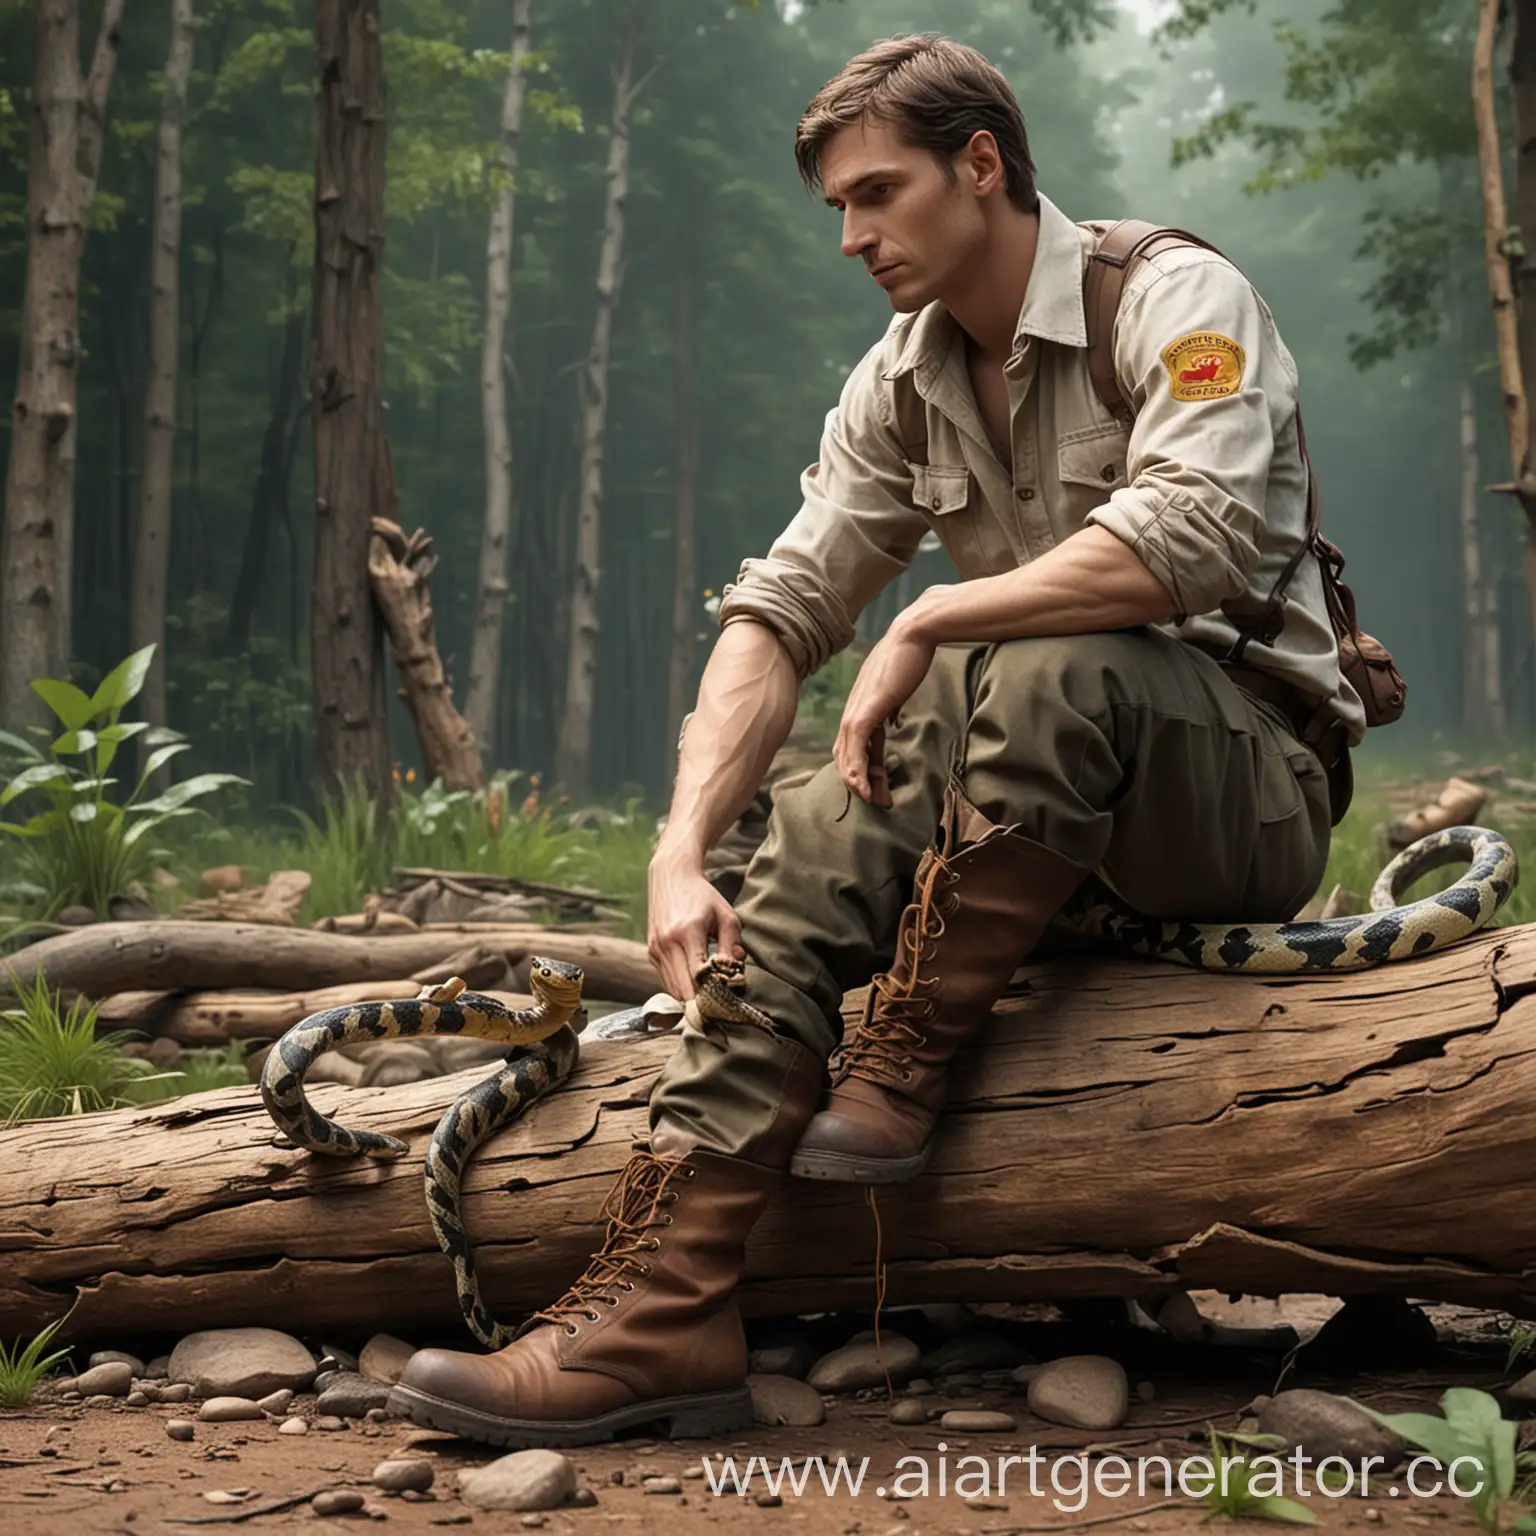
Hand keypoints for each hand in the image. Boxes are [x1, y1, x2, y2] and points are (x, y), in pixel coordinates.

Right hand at [647, 843, 743, 999]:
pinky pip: (666, 979)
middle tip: (720, 1006)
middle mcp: (667, 943)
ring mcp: (656, 948)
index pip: (698, 977)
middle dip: (701, 1002)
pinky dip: (681, 985)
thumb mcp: (725, 915)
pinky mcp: (651, 952)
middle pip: (683, 989)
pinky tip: (695, 981)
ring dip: (690, 996)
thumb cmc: (703, 896)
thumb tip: (736, 972)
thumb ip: (732, 944)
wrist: (671, 877)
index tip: (727, 1001)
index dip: (712, 994)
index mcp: (688, 932)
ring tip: (709, 996)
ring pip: (672, 989)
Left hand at [835, 614, 937, 806]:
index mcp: (859, 706)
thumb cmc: (909, 657)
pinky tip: (864, 786)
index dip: (861, 768)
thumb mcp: (895, 688)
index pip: (852, 744)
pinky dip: (857, 767)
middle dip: (858, 781)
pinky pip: (856, 744)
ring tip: (871, 800)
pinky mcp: (867, 707)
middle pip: (844, 753)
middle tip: (877, 801)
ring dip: (856, 781)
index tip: (878, 787)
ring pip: (846, 753)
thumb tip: (891, 718)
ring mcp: (857, 708)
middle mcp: (852, 709)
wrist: (914, 633)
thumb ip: (888, 705)